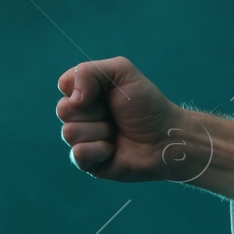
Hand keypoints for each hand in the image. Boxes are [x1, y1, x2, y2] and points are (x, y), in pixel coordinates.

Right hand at [56, 56, 205, 184]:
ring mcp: (84, 140)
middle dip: (95, 112)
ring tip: (117, 133)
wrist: (169, 138)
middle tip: (115, 116)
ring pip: (69, 132)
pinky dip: (100, 150)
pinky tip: (115, 150)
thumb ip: (88, 71)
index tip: (109, 94)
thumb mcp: (122, 72)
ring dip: (100, 131)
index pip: (65, 86)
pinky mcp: (89, 163)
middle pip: (63, 110)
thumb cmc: (149, 106)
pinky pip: (78, 153)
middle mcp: (81, 117)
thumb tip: (72, 98)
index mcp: (85, 94)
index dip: (85, 89)